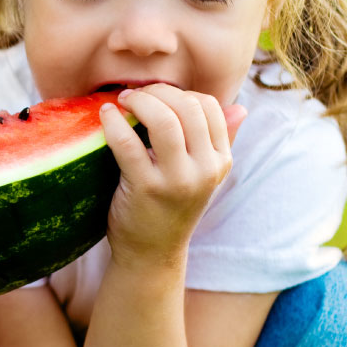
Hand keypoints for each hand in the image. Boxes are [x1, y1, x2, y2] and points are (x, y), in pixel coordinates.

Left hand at [99, 85, 246, 263]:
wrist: (151, 254)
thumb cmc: (171, 208)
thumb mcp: (203, 177)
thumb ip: (219, 142)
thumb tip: (241, 108)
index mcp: (221, 161)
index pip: (210, 107)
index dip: (180, 93)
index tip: (156, 95)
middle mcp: (206, 169)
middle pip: (187, 107)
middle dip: (157, 91)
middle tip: (134, 94)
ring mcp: (178, 180)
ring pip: (164, 120)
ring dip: (139, 101)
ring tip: (121, 100)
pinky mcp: (147, 189)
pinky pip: (128, 143)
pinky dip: (114, 122)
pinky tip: (105, 115)